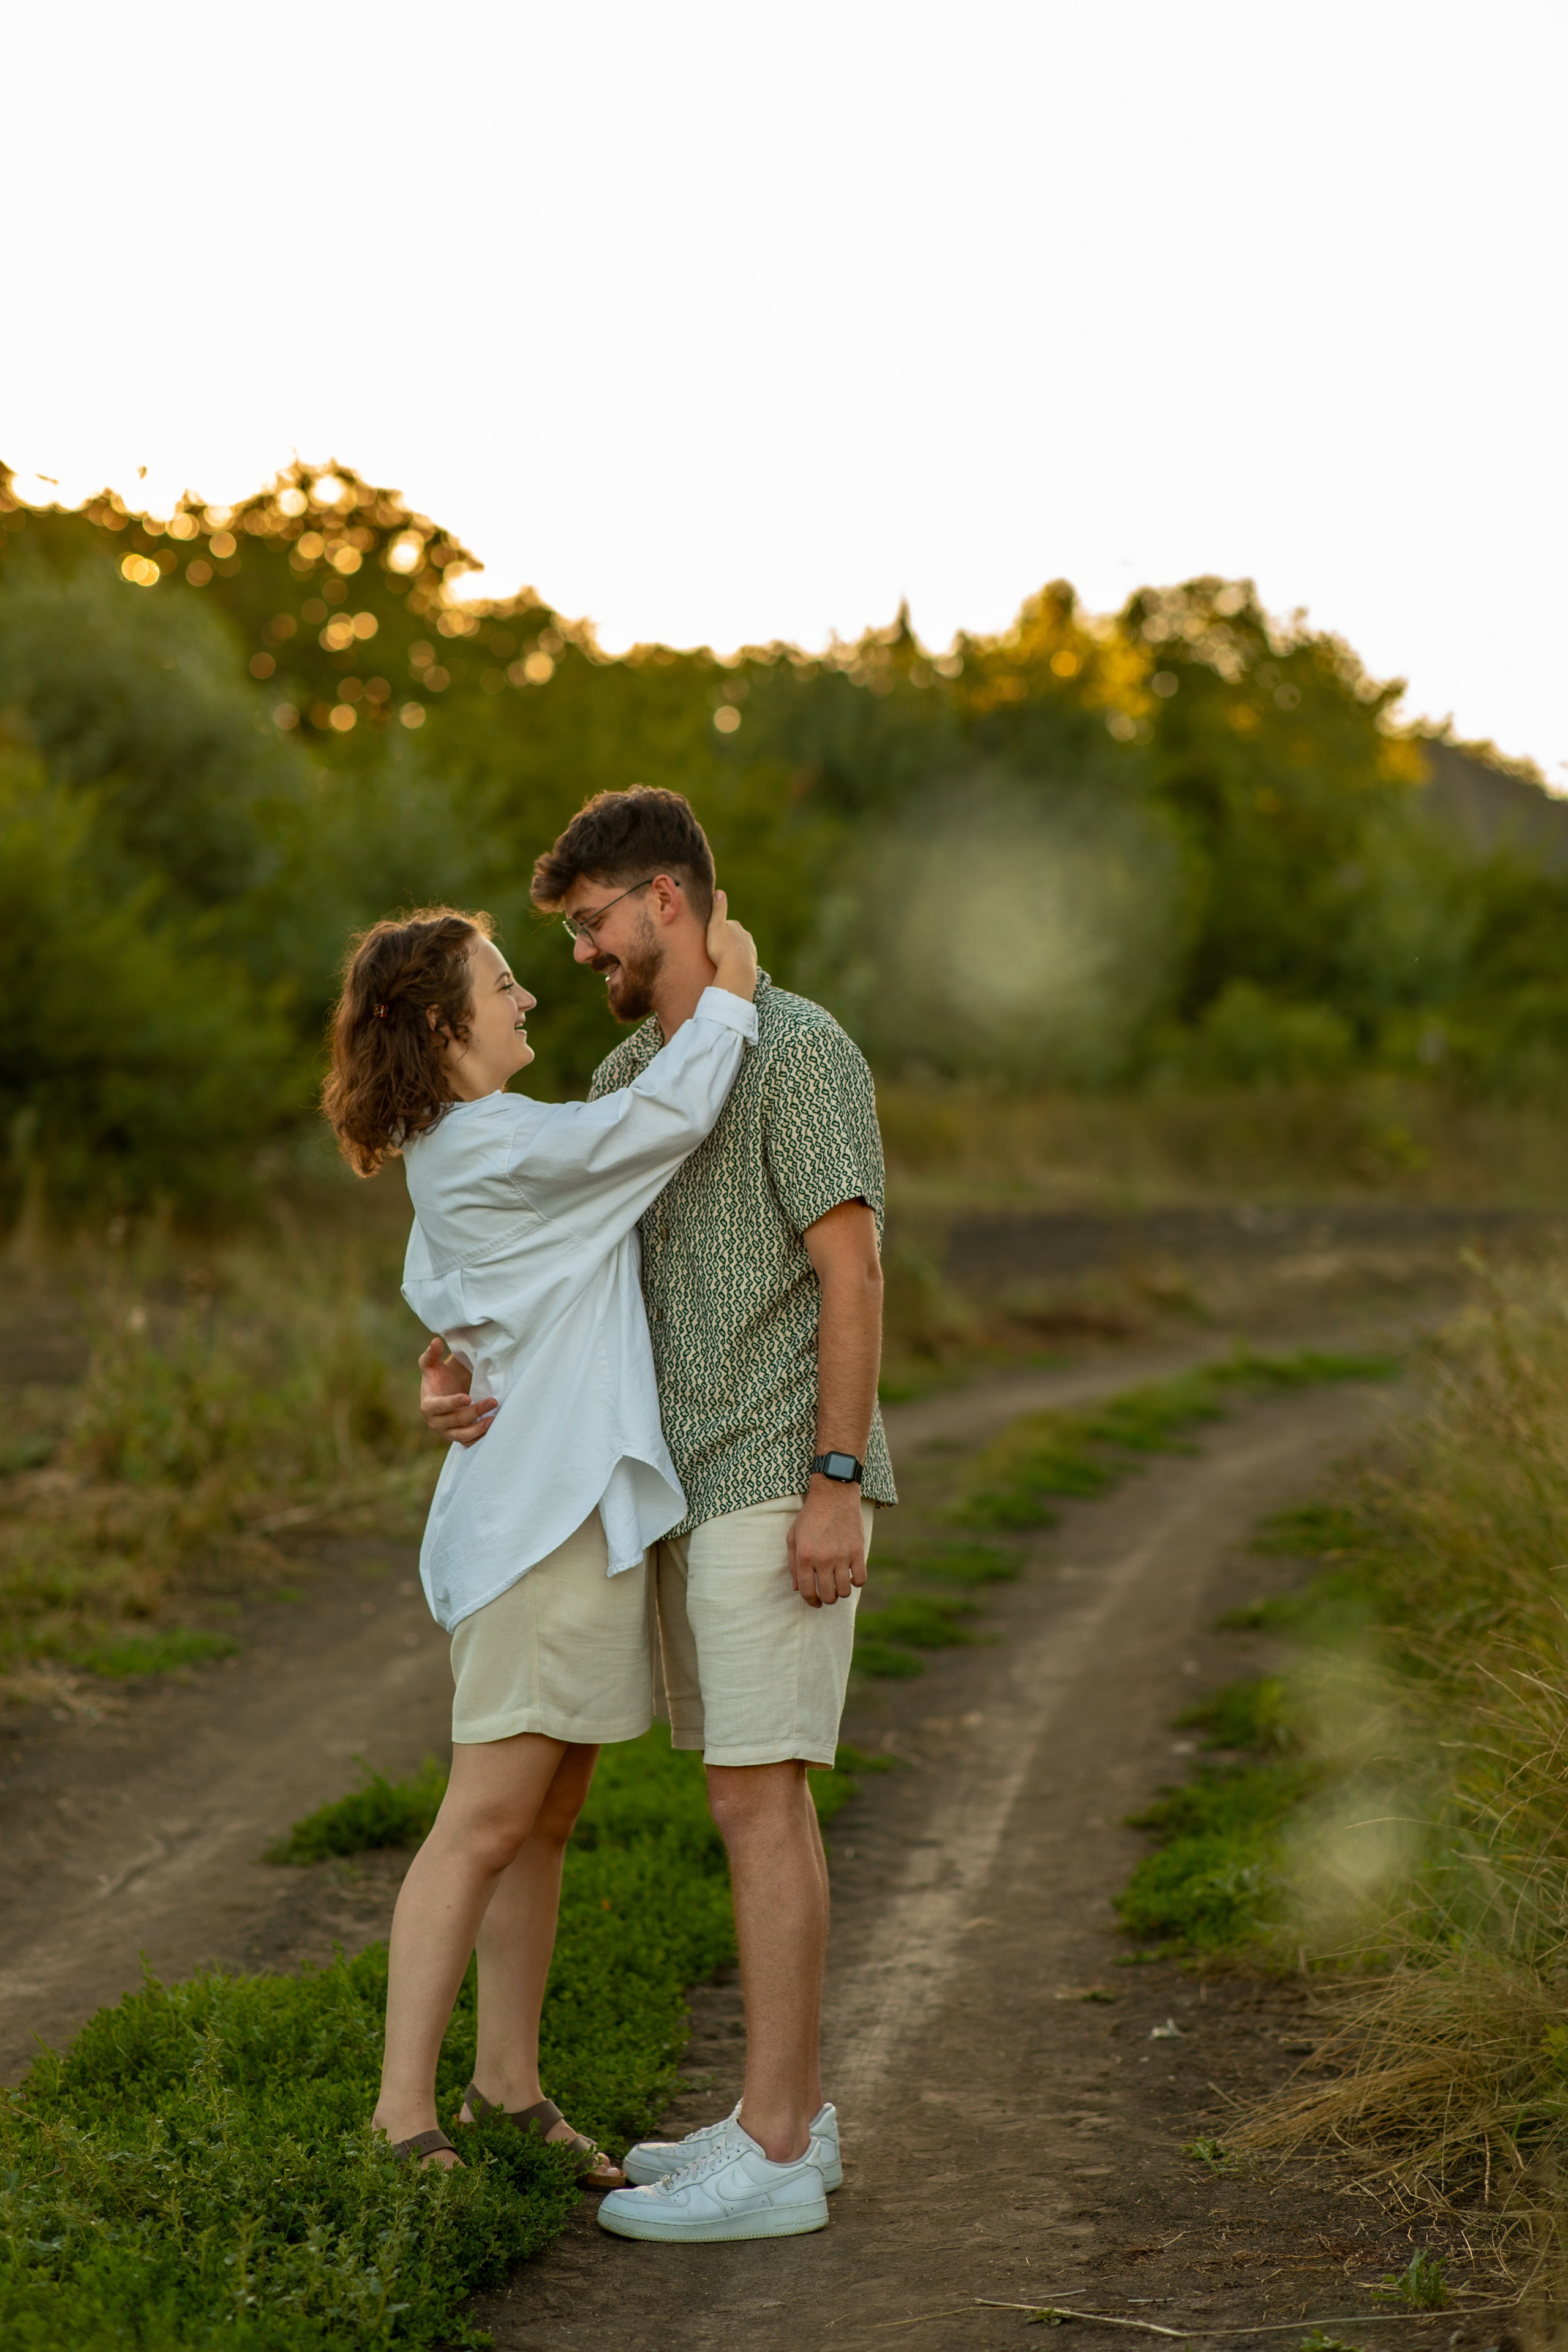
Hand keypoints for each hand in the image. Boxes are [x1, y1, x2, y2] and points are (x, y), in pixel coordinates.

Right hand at [418, 1337, 497, 1447]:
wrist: (446, 1391)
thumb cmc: (439, 1377)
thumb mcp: (432, 1364)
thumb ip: (432, 1354)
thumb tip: (436, 1341)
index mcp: (428, 1405)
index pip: (438, 1407)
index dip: (452, 1403)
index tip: (467, 1397)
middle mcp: (436, 1422)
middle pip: (454, 1421)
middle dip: (473, 1413)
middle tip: (492, 1401)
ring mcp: (447, 1432)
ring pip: (462, 1436)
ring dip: (479, 1429)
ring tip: (494, 1418)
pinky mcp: (458, 1436)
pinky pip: (469, 1442)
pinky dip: (480, 1437)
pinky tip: (493, 1427)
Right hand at [705, 887, 756, 1001]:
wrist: (737, 970)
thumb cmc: (722, 947)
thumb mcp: (716, 925)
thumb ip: (718, 909)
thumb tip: (720, 891)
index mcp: (736, 926)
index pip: (727, 924)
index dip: (718, 930)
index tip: (712, 937)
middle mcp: (746, 936)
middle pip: (734, 936)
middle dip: (727, 941)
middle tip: (716, 950)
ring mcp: (751, 949)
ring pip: (740, 948)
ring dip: (733, 952)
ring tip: (723, 960)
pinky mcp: (752, 962)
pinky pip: (743, 960)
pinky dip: (738, 962)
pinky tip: (732, 967)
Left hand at [787, 1479, 867, 1608]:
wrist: (834, 1495)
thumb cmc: (810, 1516)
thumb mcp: (793, 1537)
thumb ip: (792, 1564)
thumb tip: (797, 1588)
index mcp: (805, 1556)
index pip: (807, 1591)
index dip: (811, 1601)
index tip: (815, 1602)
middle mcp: (823, 1559)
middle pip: (827, 1595)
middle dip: (826, 1599)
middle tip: (826, 1595)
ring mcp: (842, 1556)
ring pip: (844, 1591)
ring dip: (840, 1593)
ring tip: (838, 1586)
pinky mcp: (858, 1551)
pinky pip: (861, 1579)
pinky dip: (856, 1583)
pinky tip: (851, 1577)